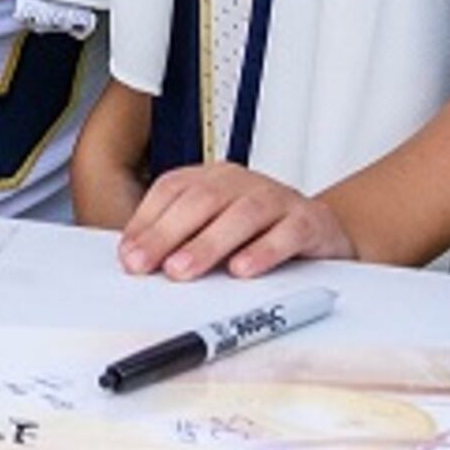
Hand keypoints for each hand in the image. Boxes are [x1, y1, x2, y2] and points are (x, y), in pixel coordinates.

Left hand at [119, 163, 354, 281]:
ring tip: (183, 269)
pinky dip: (263, 251)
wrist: (321, 233)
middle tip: (146, 265)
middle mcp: (243, 183)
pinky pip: (287, 233)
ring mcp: (277, 199)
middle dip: (168, 234)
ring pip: (241, 215)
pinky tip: (243, 270)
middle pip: (202, 201)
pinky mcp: (309, 221)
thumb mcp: (214, 230)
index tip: (128, 255)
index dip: (147, 222)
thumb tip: (134, 259)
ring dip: (208, 244)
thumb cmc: (260, 233)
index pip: (173, 190)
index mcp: (214, 179)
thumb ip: (178, 240)